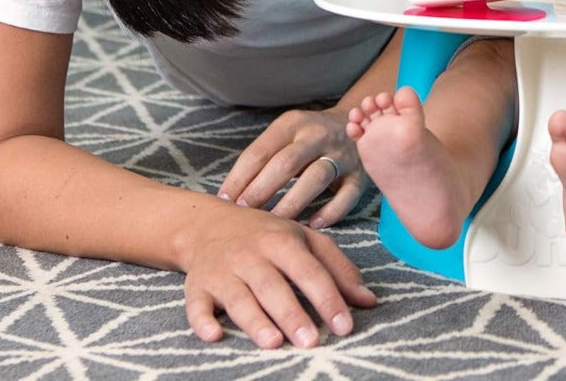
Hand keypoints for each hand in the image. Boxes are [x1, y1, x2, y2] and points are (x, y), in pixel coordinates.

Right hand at [183, 201, 375, 348]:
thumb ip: (337, 268)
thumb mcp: (304, 240)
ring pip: (238, 296)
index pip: (309, 270)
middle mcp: (252, 254)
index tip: (345, 326)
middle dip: (291, 313)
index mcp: (282, 240)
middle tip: (311, 341)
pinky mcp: (197, 285)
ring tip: (274, 342)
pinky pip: (196, 304)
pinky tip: (214, 334)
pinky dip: (202, 320)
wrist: (208, 223)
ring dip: (255, 320)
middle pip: (273, 285)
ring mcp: (223, 270)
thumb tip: (369, 301)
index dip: (328, 298)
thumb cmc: (266, 235)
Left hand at [219, 108, 363, 228]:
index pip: (260, 151)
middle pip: (286, 163)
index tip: (224, 201)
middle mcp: (318, 135)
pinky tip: (311, 225)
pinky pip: (347, 196)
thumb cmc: (309, 137)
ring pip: (316, 178)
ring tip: (273, 224)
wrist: (359, 121)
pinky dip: (330, 212)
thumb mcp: (287, 133)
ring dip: (292, 203)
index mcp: (293, 124)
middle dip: (261, 190)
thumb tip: (229, 195)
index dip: (239, 177)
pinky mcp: (360, 174)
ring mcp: (342, 154)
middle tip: (244, 214)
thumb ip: (265, 158)